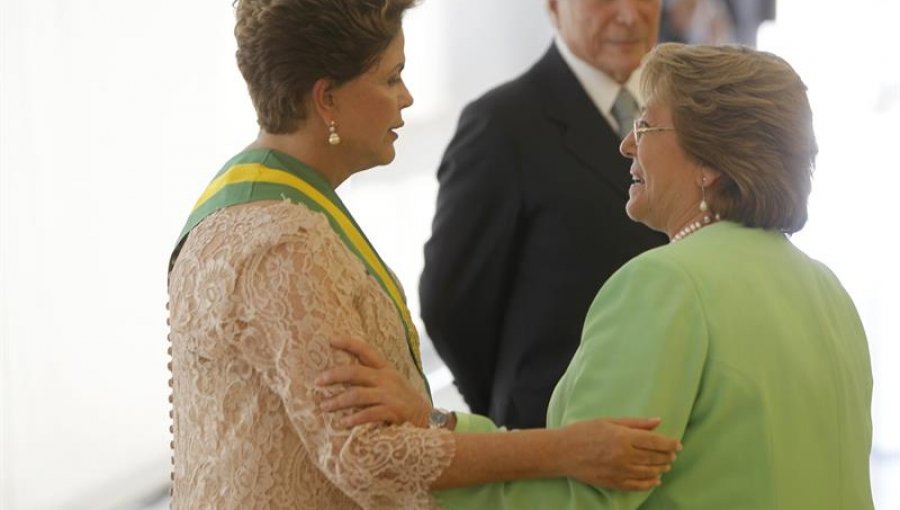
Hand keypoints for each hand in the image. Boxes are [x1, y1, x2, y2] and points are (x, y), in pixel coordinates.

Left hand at [316, 337, 431, 428]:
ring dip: (338, 401)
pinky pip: (368, 414)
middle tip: (318, 381)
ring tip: (324, 406)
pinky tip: (343, 423)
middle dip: (334, 376)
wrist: (429, 420)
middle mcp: (387, 379)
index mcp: (386, 370)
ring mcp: (390, 395)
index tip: (330, 340)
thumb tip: (346, 378)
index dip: (348, 344)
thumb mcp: (393, 384)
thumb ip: (374, 378)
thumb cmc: (405, 403)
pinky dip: (353, 418)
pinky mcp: (393, 412)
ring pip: (357, 394)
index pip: (366, 351)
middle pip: (355, 372)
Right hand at [557, 417, 680, 490]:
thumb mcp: (609, 421)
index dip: (670, 444)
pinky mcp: (613, 483)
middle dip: (667, 456)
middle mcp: (624, 455)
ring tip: (666, 465)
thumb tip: (658, 421)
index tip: (678, 444)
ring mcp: (619, 471)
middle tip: (673, 454)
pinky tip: (655, 480)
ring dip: (661, 469)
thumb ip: (635, 423)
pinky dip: (649, 483)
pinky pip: (637, 486)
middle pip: (654, 457)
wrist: (562, 452)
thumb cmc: (583, 432)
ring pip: (649, 472)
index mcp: (623, 437)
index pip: (655, 442)